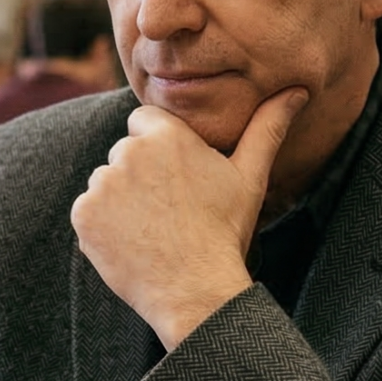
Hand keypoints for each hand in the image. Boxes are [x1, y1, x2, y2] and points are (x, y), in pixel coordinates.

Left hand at [71, 87, 306, 348]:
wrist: (196, 290)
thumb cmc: (225, 232)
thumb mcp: (250, 177)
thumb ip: (267, 126)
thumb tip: (298, 89)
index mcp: (166, 135)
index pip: (144, 120)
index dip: (159, 147)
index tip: (176, 177)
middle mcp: (129, 152)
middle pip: (125, 152)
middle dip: (141, 175)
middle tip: (169, 209)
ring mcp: (101, 184)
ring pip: (106, 182)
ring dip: (121, 200)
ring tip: (153, 228)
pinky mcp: (83, 215)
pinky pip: (89, 211)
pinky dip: (103, 226)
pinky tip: (133, 243)